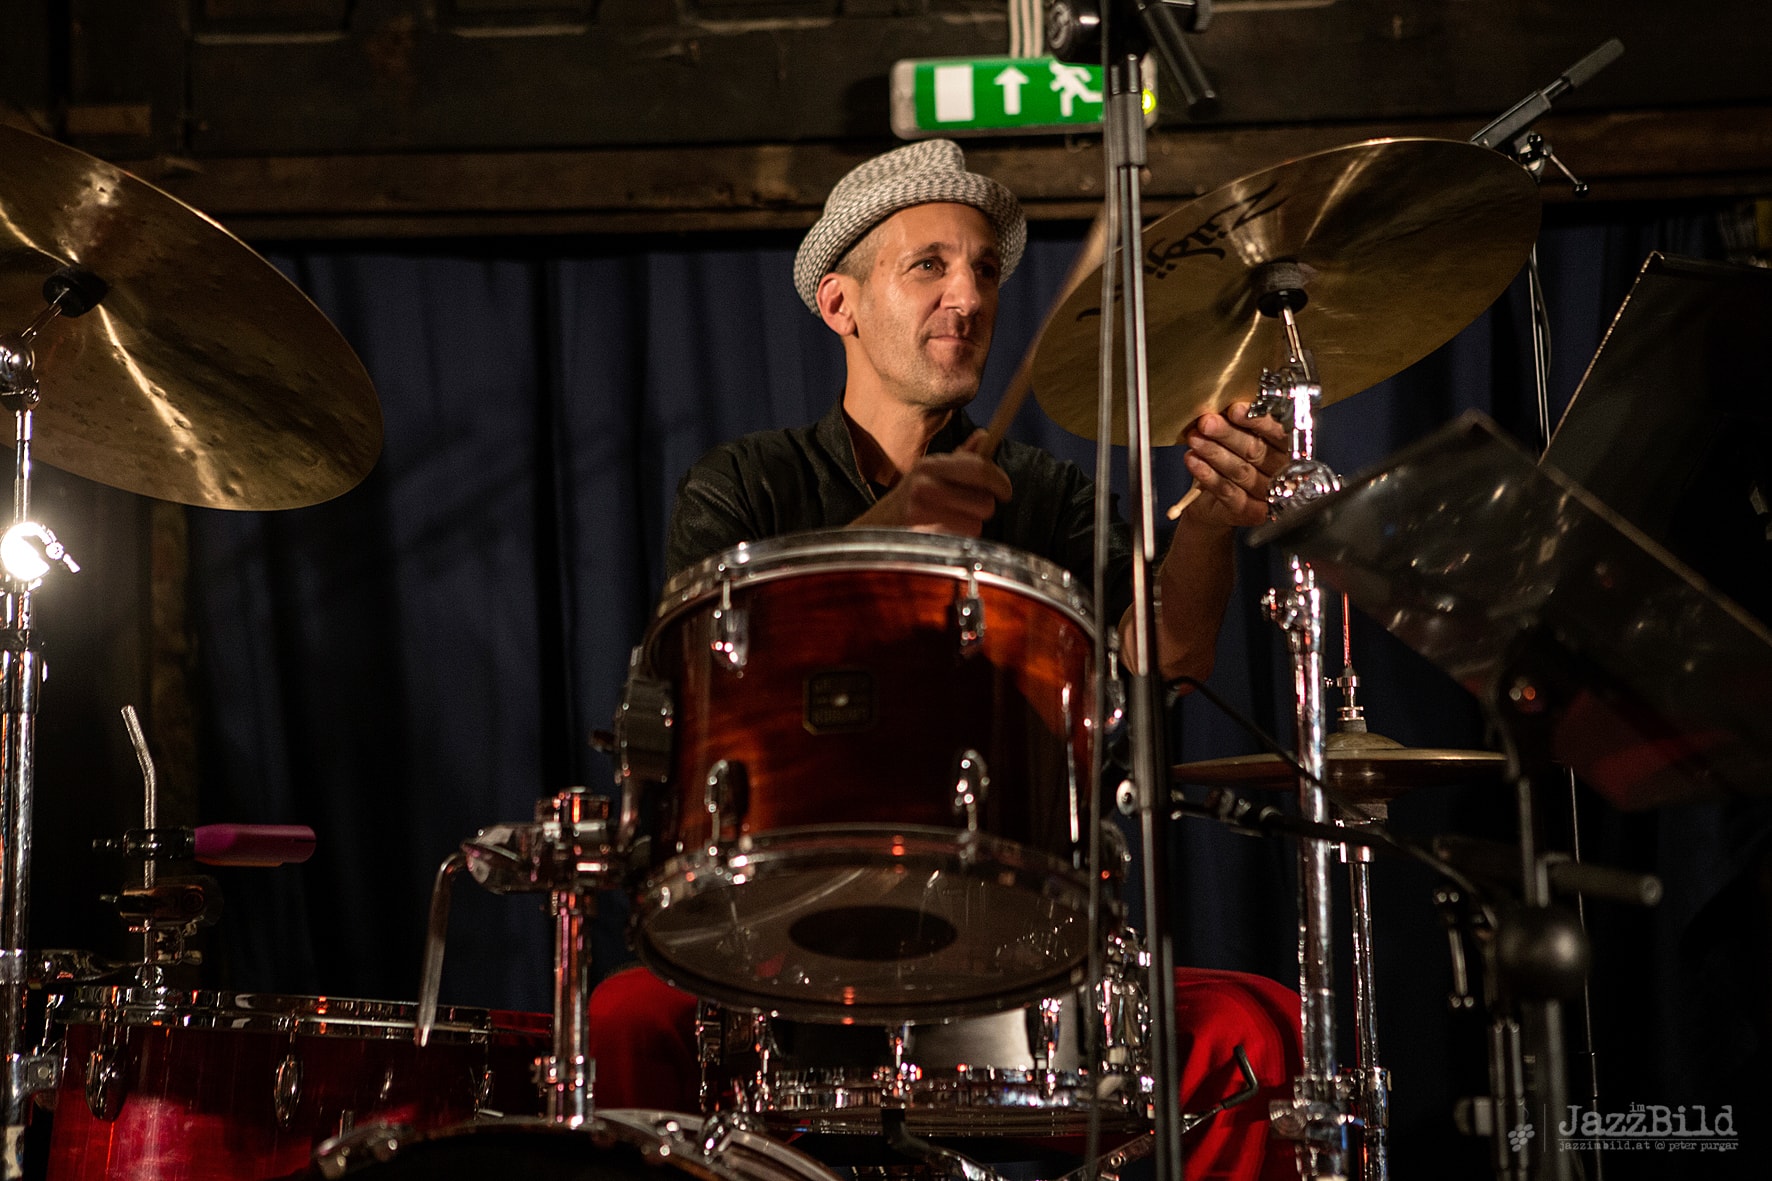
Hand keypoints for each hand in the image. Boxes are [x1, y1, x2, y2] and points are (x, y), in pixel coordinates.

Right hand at [852, 429, 1011, 534]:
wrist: (873, 530)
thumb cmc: (909, 502)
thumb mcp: (930, 474)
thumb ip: (961, 458)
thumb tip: (985, 436)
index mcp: (931, 464)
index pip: (980, 467)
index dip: (1000, 480)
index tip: (1005, 491)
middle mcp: (926, 482)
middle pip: (985, 499)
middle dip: (984, 507)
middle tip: (971, 509)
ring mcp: (923, 506)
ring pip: (977, 521)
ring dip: (971, 524)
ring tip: (952, 521)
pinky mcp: (922, 530)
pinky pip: (962, 536)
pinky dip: (959, 537)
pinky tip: (943, 532)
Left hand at [1177, 402, 1288, 528]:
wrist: (1211, 505)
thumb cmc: (1228, 464)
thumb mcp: (1236, 440)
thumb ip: (1238, 425)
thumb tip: (1222, 406)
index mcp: (1285, 450)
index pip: (1277, 433)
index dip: (1257, 420)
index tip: (1235, 409)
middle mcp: (1282, 473)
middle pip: (1257, 451)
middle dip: (1228, 434)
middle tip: (1207, 422)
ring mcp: (1267, 495)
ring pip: (1240, 470)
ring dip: (1214, 452)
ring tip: (1194, 439)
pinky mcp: (1249, 512)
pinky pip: (1228, 492)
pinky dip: (1208, 476)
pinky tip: (1193, 461)